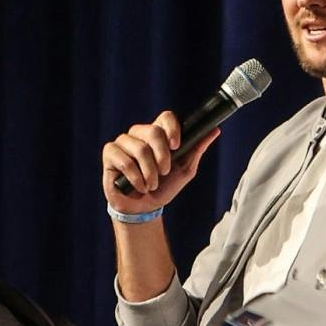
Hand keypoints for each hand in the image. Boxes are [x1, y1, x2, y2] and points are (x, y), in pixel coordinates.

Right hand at [103, 111, 221, 214]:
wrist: (144, 208)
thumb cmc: (164, 187)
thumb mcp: (185, 170)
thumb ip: (196, 149)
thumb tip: (215, 130)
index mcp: (158, 134)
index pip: (165, 117)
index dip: (172, 128)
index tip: (177, 145)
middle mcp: (140, 134)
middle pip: (153, 131)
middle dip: (162, 156)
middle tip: (164, 172)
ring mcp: (123, 142)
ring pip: (140, 148)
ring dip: (149, 172)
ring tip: (151, 185)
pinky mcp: (110, 153)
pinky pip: (124, 160)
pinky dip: (135, 177)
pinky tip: (138, 186)